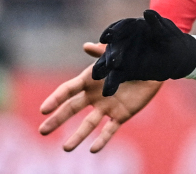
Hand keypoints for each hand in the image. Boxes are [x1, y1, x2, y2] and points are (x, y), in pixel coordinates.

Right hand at [38, 42, 161, 151]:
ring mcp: (106, 107)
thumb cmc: (131, 57)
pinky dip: (102, 140)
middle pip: (72, 109)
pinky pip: (109, 130)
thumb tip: (87, 46)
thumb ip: (102, 52)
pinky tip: (93, 150)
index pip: (68, 91)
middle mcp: (94, 95)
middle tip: (42, 131)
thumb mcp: (116, 53)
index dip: (55, 99)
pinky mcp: (120, 115)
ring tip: (66, 148)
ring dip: (77, 136)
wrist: (153, 67)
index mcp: (89, 80)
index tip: (44, 110)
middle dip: (57, 120)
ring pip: (88, 124)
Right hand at [92, 10, 195, 95]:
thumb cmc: (171, 38)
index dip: (112, 32)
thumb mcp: (166, 30)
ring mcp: (123, 57)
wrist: (178, 56)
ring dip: (102, 69)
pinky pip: (115, 78)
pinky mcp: (125, 72)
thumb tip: (147, 12)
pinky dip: (110, 85)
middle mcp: (123, 42)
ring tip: (97, 76)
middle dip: (110, 54)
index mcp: (132, 27)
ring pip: (109, 63)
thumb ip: (156, 22)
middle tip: (111, 62)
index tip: (107, 37)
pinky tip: (107, 92)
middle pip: (113, 46)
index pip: (119, 28)